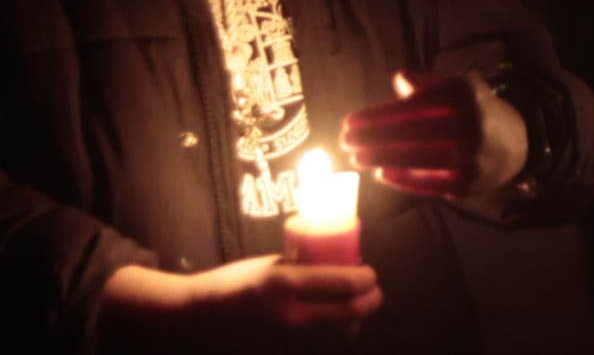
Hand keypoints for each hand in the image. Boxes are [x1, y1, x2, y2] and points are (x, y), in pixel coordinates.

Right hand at [101, 256, 380, 352]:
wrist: (201, 315)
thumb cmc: (237, 281)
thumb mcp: (272, 265)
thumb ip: (305, 269)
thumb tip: (340, 265)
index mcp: (286, 283)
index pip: (344, 283)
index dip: (367, 278)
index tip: (370, 273)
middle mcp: (291, 314)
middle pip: (350, 312)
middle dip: (370, 301)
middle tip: (373, 291)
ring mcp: (288, 339)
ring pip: (340, 334)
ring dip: (355, 321)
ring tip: (357, 308)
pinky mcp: (284, 350)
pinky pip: (322, 345)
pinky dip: (336, 336)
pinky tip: (339, 326)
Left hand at [341, 70, 529, 198]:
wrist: (516, 144)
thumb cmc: (474, 111)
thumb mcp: (457, 88)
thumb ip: (427, 84)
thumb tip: (399, 79)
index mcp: (463, 93)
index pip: (411, 106)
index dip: (377, 116)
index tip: (350, 121)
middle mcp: (471, 123)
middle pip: (412, 132)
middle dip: (373, 137)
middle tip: (345, 140)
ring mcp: (471, 155)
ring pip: (417, 158)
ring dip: (382, 158)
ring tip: (356, 157)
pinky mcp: (468, 183)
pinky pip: (428, 182)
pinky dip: (403, 178)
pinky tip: (382, 173)